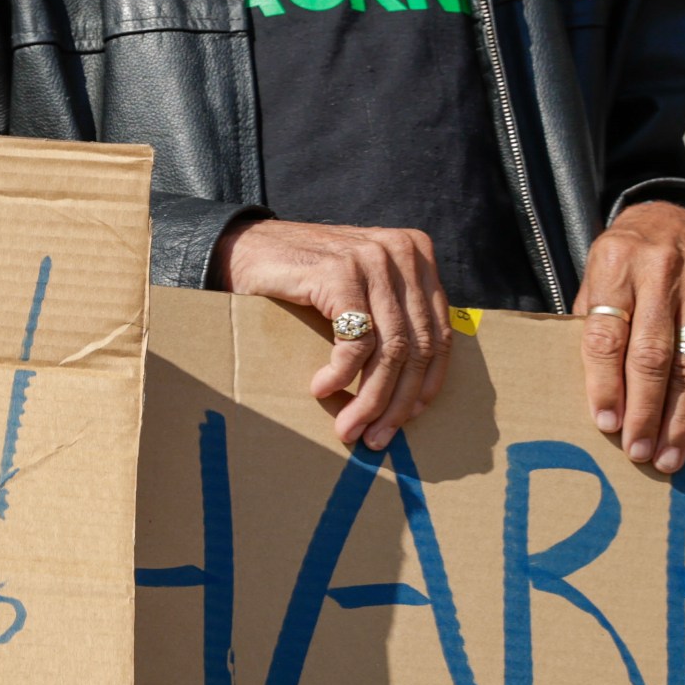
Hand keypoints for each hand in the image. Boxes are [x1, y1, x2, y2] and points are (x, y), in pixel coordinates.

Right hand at [220, 215, 452, 449]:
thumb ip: (392, 316)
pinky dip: (342, 374)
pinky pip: (356, 341)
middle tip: (375, 435)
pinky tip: (322, 388)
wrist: (244, 248)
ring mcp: (372, 259)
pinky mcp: (341, 273)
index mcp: (417, 254)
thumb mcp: (361, 288)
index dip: (426, 383)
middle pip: (418, 345)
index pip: (441, 333)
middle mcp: (402, 252)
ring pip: (390, 350)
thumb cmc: (301, 276)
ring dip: (369, 398)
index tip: (409, 417)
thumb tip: (411, 391)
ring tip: (349, 425)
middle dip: (396, 401)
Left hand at [578, 202, 684, 474]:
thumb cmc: (625, 260)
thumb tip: (597, 395)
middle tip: (640, 452)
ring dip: (683, 415)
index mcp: (616, 265)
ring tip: (670, 453)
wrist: (677, 216)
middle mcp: (662, 273)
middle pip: (654, 354)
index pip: (609, 334)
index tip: (606, 423)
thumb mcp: (595, 276)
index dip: (606, 383)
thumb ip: (593, 324)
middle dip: (647, 411)